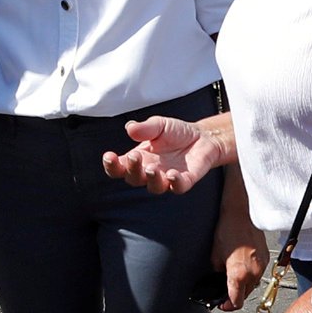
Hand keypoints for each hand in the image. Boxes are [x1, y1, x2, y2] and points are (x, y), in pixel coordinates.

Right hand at [107, 112, 235, 193]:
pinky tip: (172, 174)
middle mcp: (150, 171)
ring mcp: (167, 178)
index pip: (120, 167)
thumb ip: (145, 128)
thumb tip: (129, 128)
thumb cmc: (176, 132)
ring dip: (152, 179)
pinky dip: (175, 183)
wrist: (203, 137)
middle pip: (134, 179)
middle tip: (135, 157)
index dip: (112, 165)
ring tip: (152, 169)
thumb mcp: (159, 125)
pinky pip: (178, 187)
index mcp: (139, 158)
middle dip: (132, 170)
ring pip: (154, 187)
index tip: (109, 156)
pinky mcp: (185, 181)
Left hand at [211, 202, 265, 311]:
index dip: (227, 306)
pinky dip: (250, 274)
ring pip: (253, 285)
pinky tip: (242, 265)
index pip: (236, 302)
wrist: (241, 214)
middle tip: (225, 290)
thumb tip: (219, 282)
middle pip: (245, 295)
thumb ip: (218, 273)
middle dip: (235, 295)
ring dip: (243, 285)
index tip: (222, 304)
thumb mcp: (215, 256)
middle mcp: (253, 273)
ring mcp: (261, 266)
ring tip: (234, 274)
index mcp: (238, 274)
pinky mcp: (266, 259)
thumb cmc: (227, 230)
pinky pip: (258, 273)